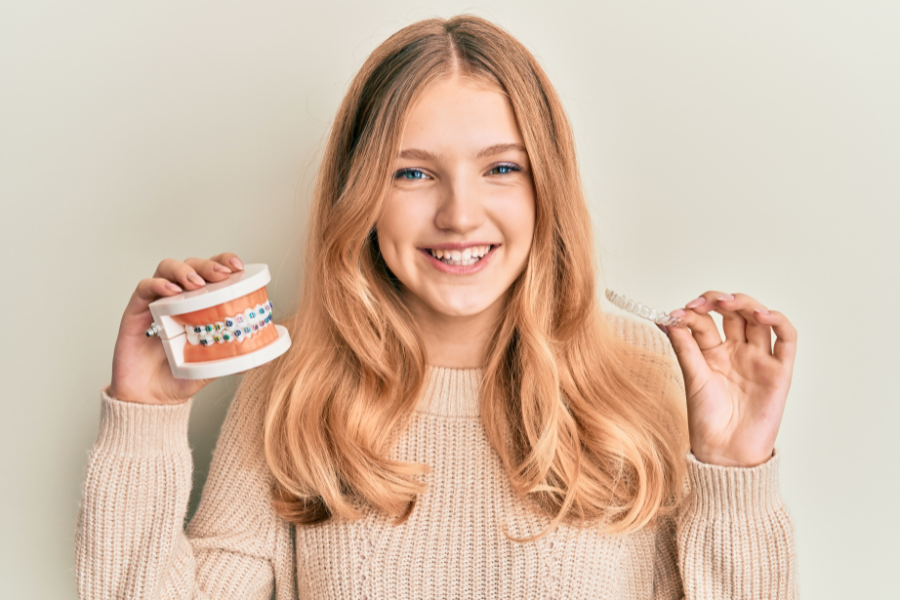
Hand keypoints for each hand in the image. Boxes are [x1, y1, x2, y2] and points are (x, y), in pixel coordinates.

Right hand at [108, 253, 244, 404]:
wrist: (152, 399)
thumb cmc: (181, 377)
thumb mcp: (216, 365)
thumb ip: (239, 357)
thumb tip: (268, 355)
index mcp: (200, 303)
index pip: (212, 271)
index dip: (224, 262)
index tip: (237, 267)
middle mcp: (179, 297)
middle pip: (193, 265)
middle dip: (208, 265)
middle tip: (221, 275)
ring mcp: (157, 301)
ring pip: (167, 268)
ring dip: (184, 270)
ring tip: (196, 284)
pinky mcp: (135, 310)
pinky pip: (144, 288)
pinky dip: (158, 285)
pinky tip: (171, 293)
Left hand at [659, 292, 796, 467]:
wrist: (725, 452)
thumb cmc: (707, 420)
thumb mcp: (692, 377)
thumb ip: (684, 347)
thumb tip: (666, 318)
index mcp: (712, 352)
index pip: (706, 321)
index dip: (693, 312)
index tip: (676, 313)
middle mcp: (737, 351)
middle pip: (734, 313)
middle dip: (718, 301)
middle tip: (701, 303)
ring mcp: (759, 359)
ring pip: (759, 319)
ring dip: (745, 304)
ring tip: (726, 303)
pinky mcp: (780, 371)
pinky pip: (787, 339)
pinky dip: (778, 321)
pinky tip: (762, 315)